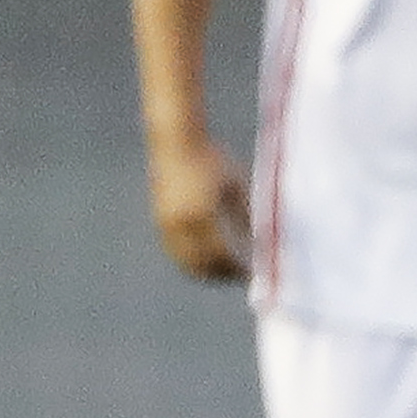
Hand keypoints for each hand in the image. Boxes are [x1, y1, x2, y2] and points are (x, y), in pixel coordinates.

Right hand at [148, 132, 252, 280]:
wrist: (176, 141)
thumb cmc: (211, 158)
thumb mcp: (235, 185)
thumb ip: (245, 215)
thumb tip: (257, 242)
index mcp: (202, 213)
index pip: (221, 254)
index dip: (236, 268)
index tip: (251, 273)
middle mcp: (180, 222)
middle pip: (201, 263)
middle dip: (221, 274)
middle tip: (240, 276)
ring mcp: (166, 223)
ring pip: (185, 260)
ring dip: (205, 271)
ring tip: (225, 270)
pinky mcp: (159, 220)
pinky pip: (175, 251)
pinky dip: (191, 260)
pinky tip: (207, 258)